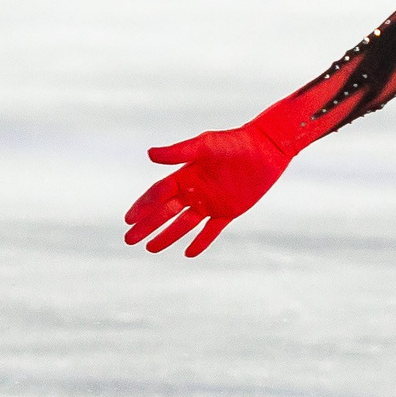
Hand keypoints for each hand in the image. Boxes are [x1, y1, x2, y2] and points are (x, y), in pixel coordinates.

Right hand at [122, 122, 290, 256]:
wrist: (267, 149)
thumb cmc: (235, 142)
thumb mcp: (206, 146)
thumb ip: (179, 152)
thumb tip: (149, 154)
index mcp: (185, 175)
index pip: (158, 194)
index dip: (143, 206)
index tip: (128, 219)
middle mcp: (194, 190)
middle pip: (165, 212)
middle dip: (147, 225)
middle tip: (129, 239)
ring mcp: (210, 203)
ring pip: (184, 224)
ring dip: (167, 236)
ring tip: (149, 248)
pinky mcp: (229, 211)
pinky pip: (211, 231)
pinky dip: (200, 242)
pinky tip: (188, 253)